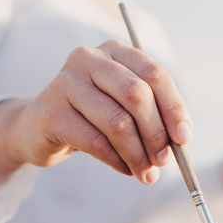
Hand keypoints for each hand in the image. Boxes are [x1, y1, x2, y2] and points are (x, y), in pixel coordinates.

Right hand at [13, 40, 191, 183]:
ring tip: (146, 172)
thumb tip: (180, 141)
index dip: (174, 108)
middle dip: (156, 133)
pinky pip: (96, 142)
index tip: (184, 138)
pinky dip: (117, 160)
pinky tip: (125, 168)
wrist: (38, 126)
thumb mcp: (124, 106)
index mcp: (115, 50)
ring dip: (138, 154)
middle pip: (137, 95)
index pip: (155, 75)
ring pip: (117, 122)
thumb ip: (152, 115)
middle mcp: (89, 58)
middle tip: (164, 161)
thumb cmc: (92, 115)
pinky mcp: (51, 112)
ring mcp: (66, 82)